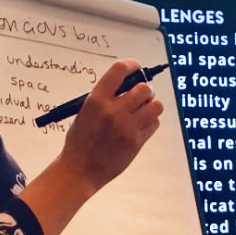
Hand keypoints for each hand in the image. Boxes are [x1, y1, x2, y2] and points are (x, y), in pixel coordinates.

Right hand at [58, 59, 163, 192]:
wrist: (79, 169)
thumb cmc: (81, 139)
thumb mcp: (85, 111)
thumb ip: (105, 97)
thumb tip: (128, 84)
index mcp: (96, 100)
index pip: (120, 70)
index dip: (132, 65)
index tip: (136, 68)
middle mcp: (113, 111)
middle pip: (144, 88)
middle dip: (145, 90)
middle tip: (139, 96)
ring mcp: (127, 127)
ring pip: (155, 105)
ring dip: (151, 105)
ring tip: (141, 111)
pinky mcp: (136, 142)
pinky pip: (154, 123)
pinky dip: (150, 122)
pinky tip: (139, 126)